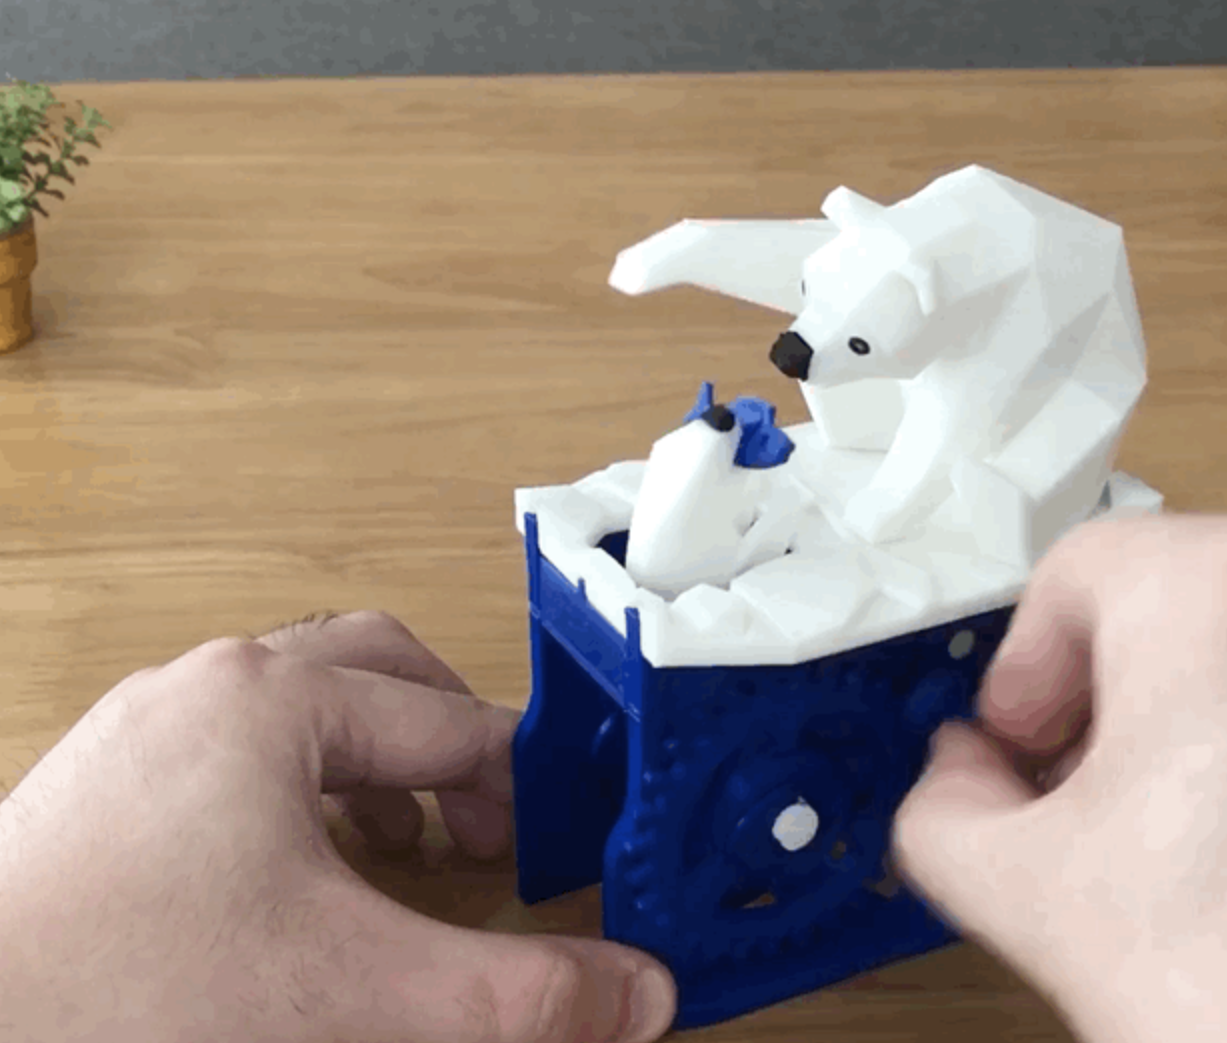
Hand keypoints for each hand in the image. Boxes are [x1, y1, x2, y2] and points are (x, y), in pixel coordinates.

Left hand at [0, 611, 675, 1042]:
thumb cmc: (111, 995)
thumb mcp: (357, 995)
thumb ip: (517, 994)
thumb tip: (631, 994)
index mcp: (271, 702)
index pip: (450, 719)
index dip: (522, 785)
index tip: (558, 839)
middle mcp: (203, 692)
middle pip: (376, 673)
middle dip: (449, 744)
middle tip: (494, 818)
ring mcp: (144, 733)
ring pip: (300, 706)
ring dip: (375, 764)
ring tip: (412, 844)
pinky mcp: (106, 788)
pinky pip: (236, 750)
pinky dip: (301, 791)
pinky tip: (307, 872)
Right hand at [894, 513, 1226, 1042]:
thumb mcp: (1026, 891)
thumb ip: (943, 802)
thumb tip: (961, 774)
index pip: (1075, 573)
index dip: (1025, 670)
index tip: (1024, 748)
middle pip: (1176, 599)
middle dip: (1117, 699)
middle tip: (1093, 804)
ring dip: (1214, 715)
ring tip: (1198, 840)